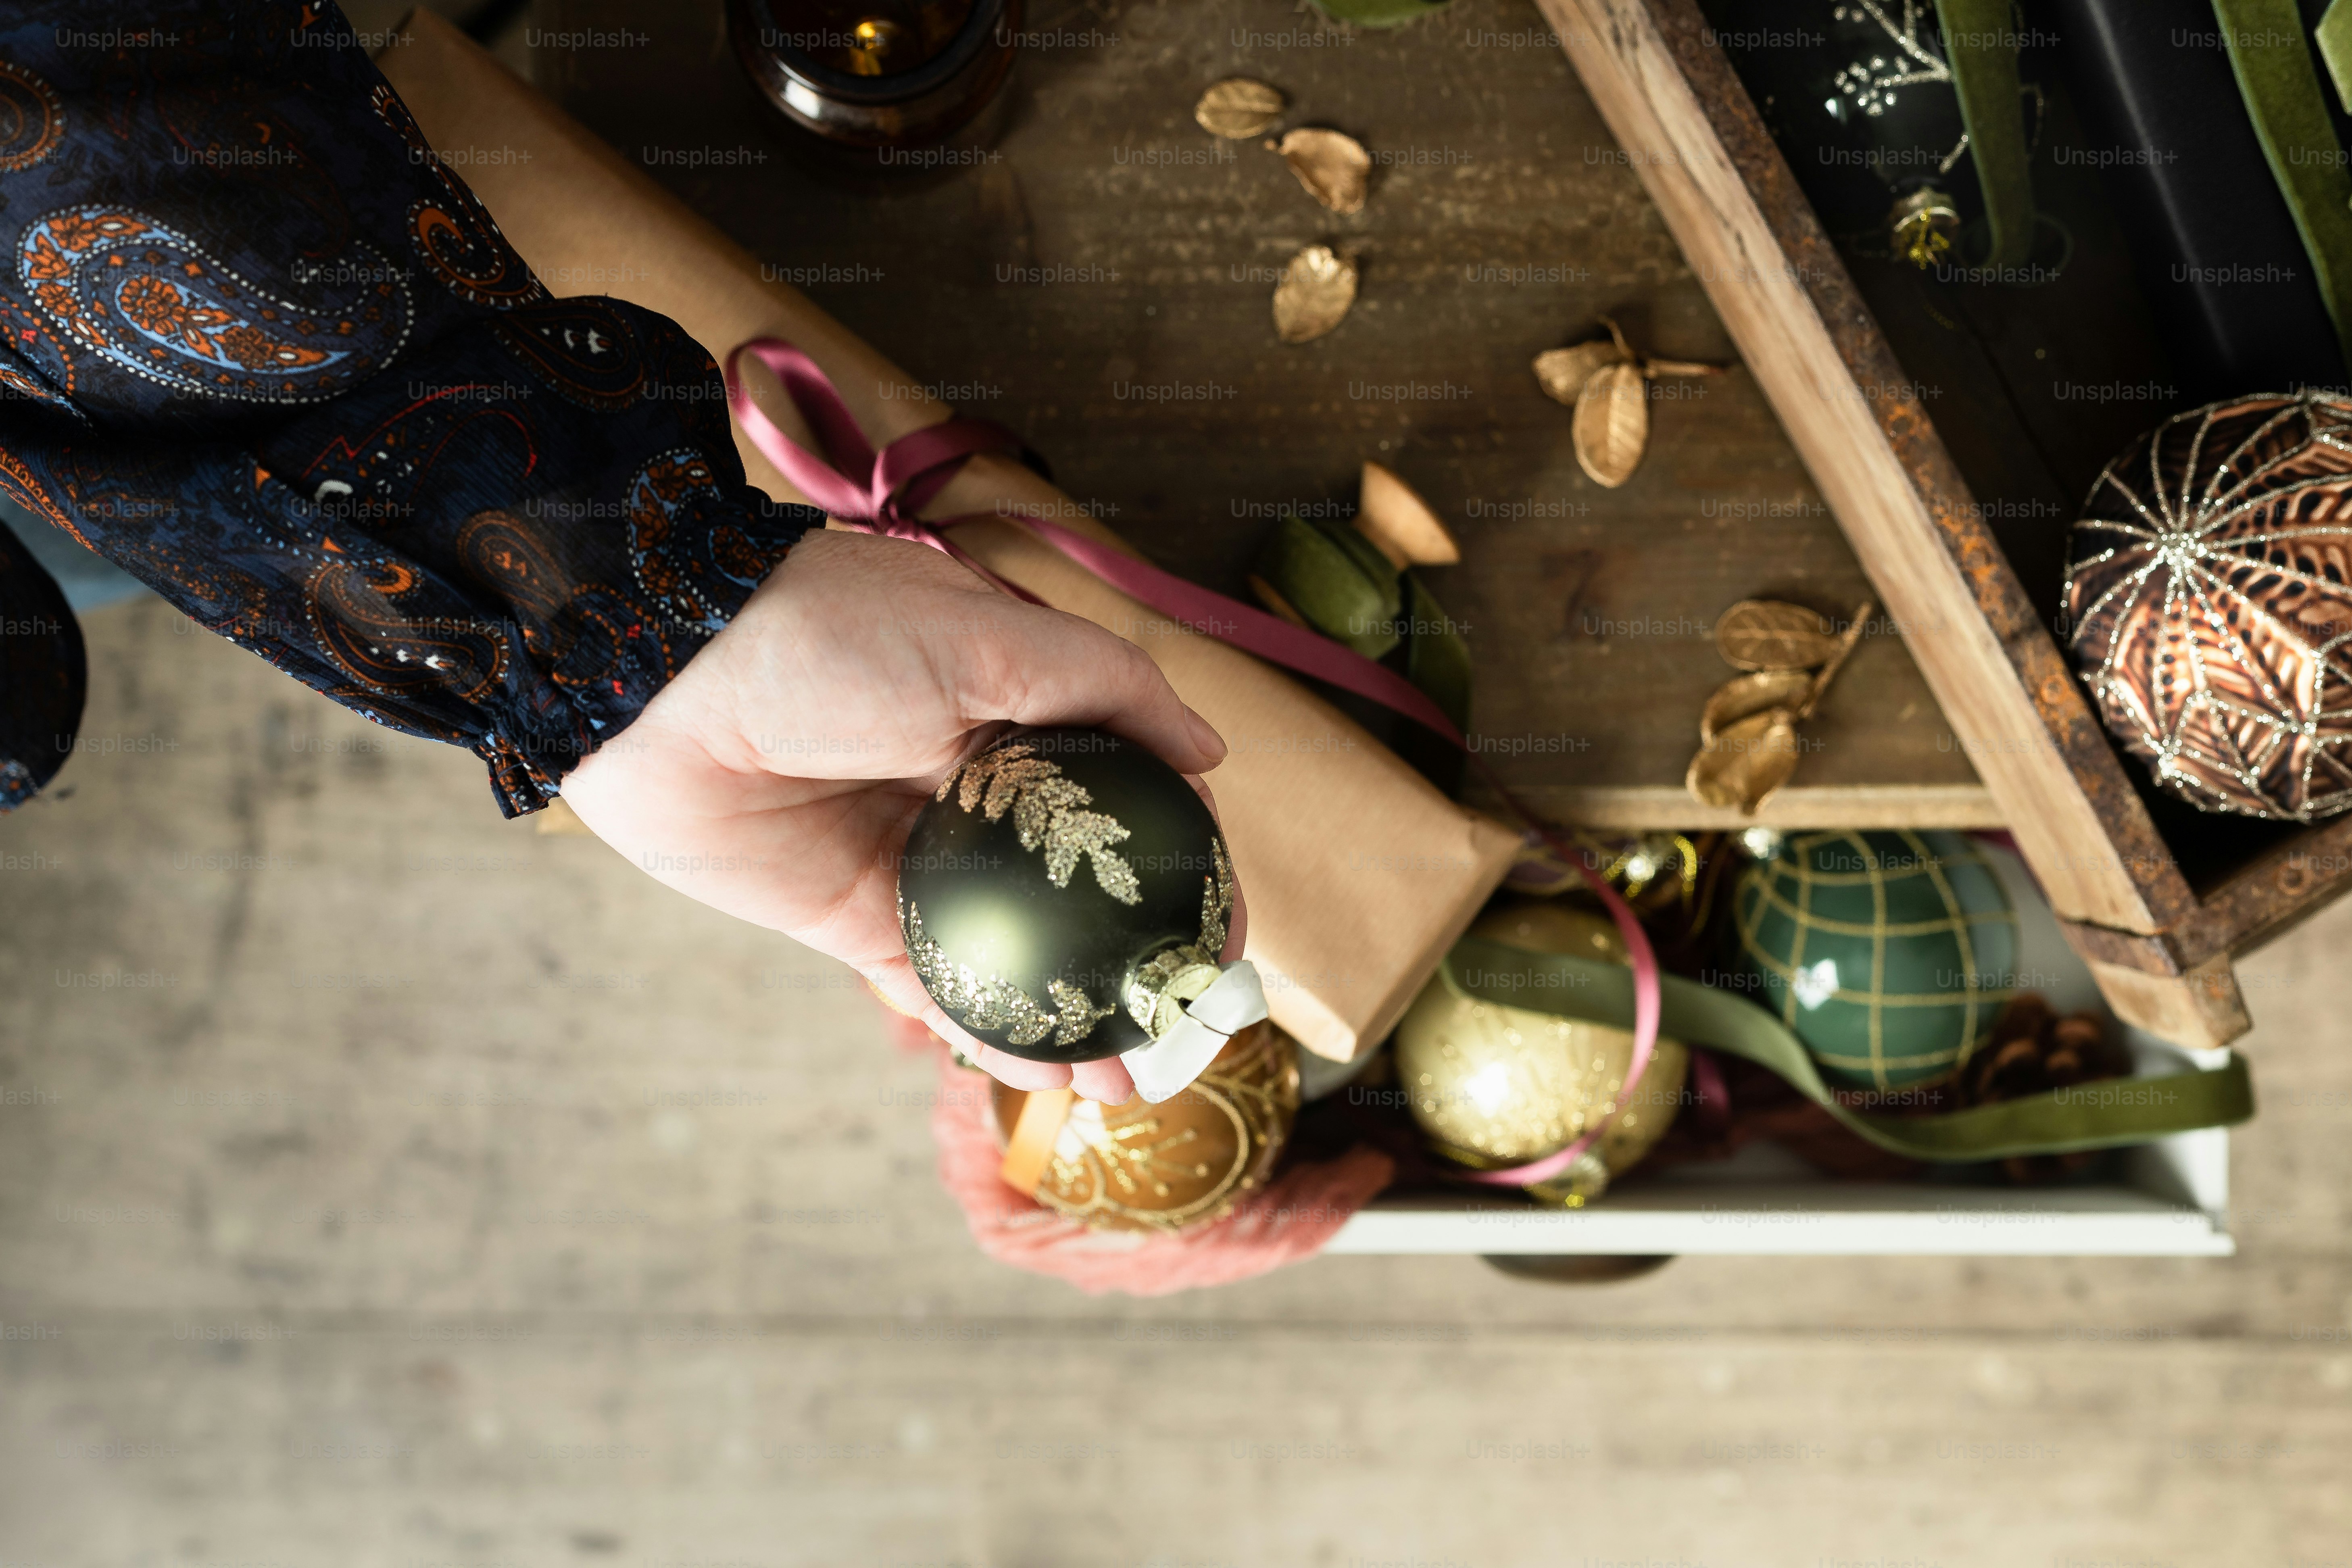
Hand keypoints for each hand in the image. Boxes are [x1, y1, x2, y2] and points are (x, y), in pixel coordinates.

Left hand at [559, 527, 1243, 1102]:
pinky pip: (934, 981)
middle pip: (1074, 891)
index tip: (1219, 934)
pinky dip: (988, 1028)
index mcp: (1014, 713)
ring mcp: (914, 856)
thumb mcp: (990, 636)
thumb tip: (1211, 751)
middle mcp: (973, 788)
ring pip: (1013, 949)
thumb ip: (1107, 688)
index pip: (1127, 800)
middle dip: (1130, 962)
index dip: (1182, 867)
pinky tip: (1041, 1068)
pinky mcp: (851, 914)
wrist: (664, 676)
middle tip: (1178, 1027)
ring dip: (1068, 1014)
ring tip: (1124, 1077)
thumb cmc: (829, 633)